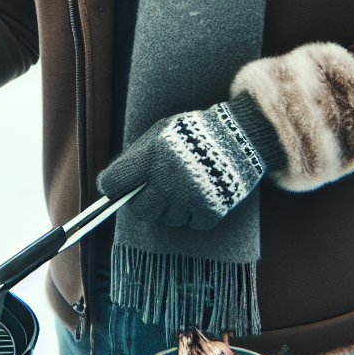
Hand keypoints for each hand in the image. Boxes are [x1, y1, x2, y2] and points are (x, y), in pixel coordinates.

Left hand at [97, 94, 283, 229]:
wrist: (242, 135)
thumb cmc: (195, 131)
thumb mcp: (162, 131)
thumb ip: (138, 155)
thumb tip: (114, 181)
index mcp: (152, 156)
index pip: (113, 182)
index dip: (112, 186)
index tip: (116, 187)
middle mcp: (167, 180)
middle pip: (139, 211)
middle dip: (142, 203)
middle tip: (152, 192)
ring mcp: (189, 198)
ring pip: (167, 219)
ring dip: (172, 207)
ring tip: (184, 186)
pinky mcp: (210, 211)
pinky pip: (191, 223)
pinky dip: (195, 213)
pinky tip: (202, 194)